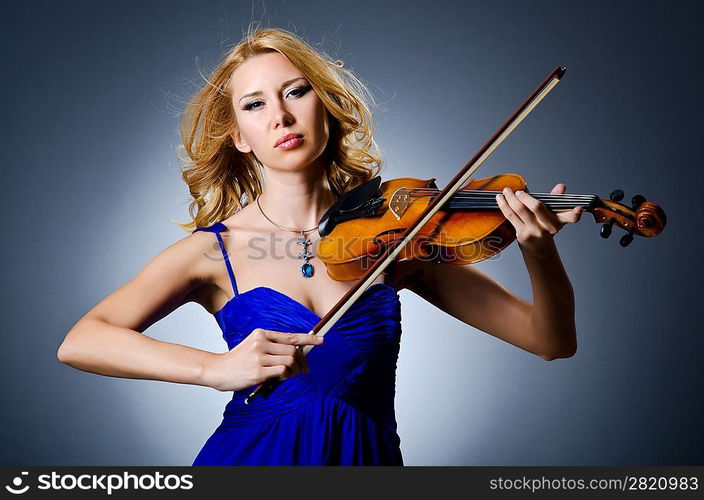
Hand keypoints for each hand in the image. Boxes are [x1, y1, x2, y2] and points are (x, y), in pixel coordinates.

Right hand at [203, 328, 323, 391]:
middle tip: (304, 371)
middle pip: (293, 351)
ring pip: (290, 361)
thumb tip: (297, 354)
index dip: (309, 339)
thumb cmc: (238, 360)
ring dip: (294, 371)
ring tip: (290, 376)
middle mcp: (261, 342)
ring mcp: (259, 356)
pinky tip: (280, 379)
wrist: (217, 370)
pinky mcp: (258, 371)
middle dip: (302, 362)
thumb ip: (273, 347)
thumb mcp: (254, 346)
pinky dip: (286, 376)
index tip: (321, 341)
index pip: (291, 336)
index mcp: (261, 333)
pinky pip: (282, 372)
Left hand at [495, 183, 582, 255]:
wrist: (538, 249)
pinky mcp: (522, 234)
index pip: (571, 218)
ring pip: (520, 210)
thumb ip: (556, 199)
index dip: (576, 214)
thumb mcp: (554, 215)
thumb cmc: (545, 228)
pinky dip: (504, 205)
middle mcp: (548, 227)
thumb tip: (561, 187)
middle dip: (525, 197)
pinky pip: (511, 216)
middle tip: (519, 191)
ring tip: (506, 191)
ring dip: (511, 198)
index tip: (579, 209)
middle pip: (537, 207)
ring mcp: (534, 231)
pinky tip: (500, 199)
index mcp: (559, 221)